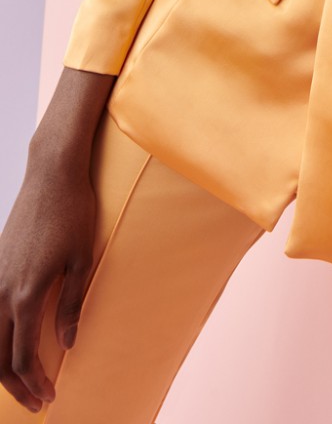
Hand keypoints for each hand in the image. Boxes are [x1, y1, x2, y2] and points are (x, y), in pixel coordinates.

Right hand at [0, 154, 96, 411]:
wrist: (53, 174)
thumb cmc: (73, 212)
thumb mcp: (82, 259)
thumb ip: (71, 304)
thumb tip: (68, 343)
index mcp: (27, 293)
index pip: (23, 355)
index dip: (35, 382)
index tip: (50, 398)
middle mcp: (3, 289)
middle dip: (16, 385)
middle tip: (37, 402)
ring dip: (1, 365)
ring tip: (22, 381)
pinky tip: (9, 342)